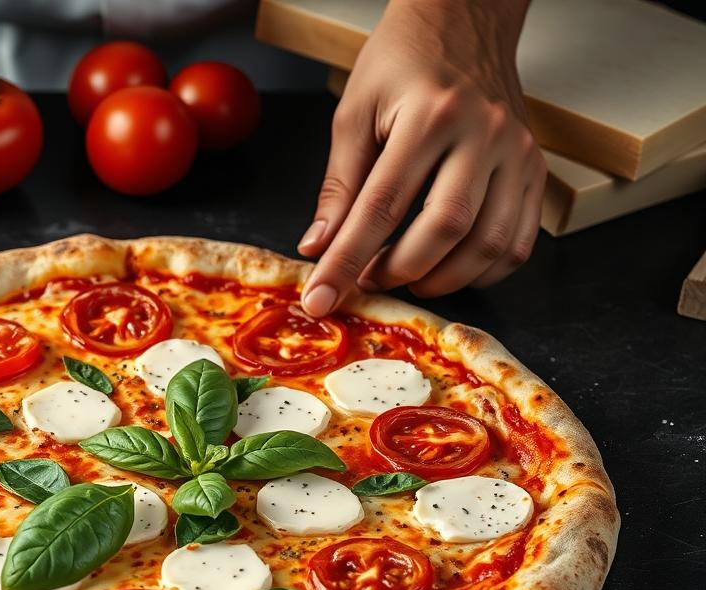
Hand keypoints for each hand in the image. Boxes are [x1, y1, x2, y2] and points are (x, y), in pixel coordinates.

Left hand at [298, 0, 544, 314]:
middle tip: (367, 280)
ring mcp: (518, 152)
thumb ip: (338, 185)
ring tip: (405, 278)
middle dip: (399, 271)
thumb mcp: (355, 112)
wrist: (464, 20)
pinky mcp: (536, 167)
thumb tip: (318, 247)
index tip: (321, 297)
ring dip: (444, 278)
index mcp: (430, 115)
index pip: (382, 206)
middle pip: (445, 228)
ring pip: (491, 242)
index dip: (347, 260)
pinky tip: (448, 268)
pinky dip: (484, 270)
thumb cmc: (403, 61)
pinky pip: (519, 240)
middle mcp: (483, 134)